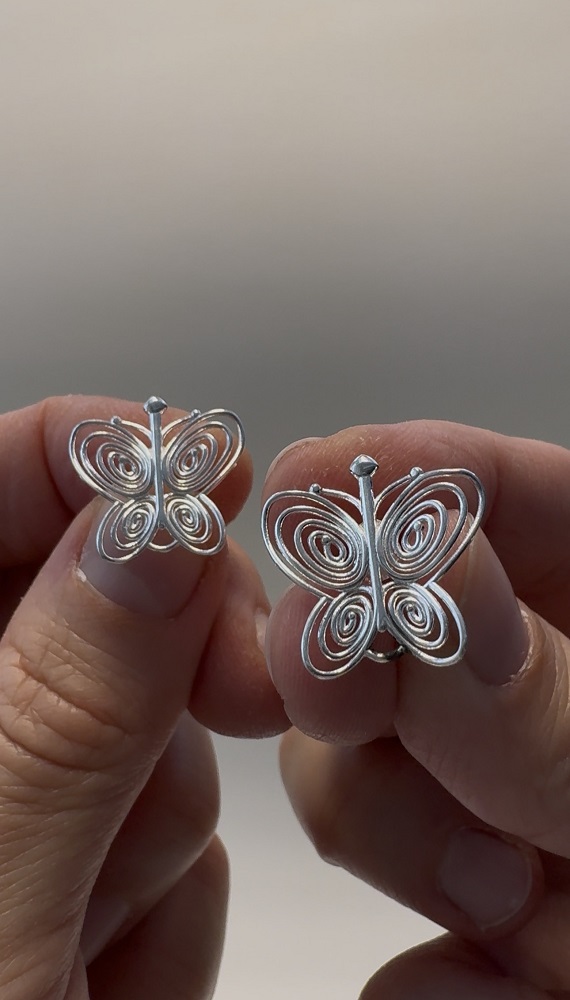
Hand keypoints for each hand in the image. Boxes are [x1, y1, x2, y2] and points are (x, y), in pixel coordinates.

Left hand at [0, 396, 285, 999]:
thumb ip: (55, 708)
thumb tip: (150, 530)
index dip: (86, 457)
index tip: (202, 467)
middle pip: (82, 608)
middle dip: (172, 655)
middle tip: (254, 692)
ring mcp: (2, 810)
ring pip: (134, 734)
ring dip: (156, 823)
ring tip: (98, 950)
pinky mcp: (53, 872)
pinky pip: (149, 831)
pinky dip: (155, 898)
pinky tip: (102, 977)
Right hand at [264, 422, 569, 997]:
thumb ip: (552, 704)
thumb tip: (419, 574)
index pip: (508, 500)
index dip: (405, 476)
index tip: (308, 485)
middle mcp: (555, 708)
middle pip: (395, 636)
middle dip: (362, 671)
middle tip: (332, 689)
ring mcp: (510, 817)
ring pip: (367, 777)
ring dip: (409, 838)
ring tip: (520, 909)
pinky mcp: (488, 935)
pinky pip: (398, 935)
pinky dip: (437, 969)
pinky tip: (516, 979)